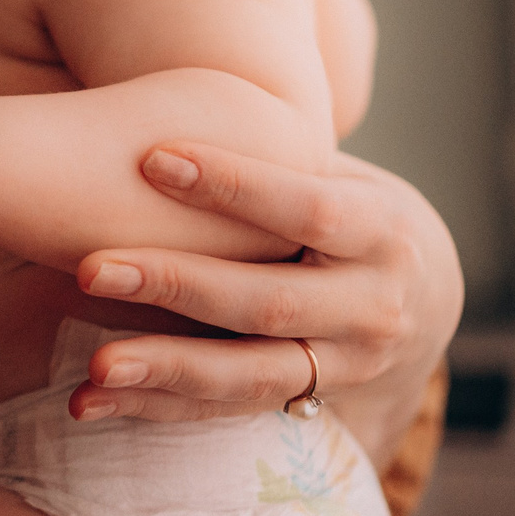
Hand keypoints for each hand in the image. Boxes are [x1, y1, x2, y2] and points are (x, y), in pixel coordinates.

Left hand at [65, 142, 462, 465]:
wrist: (425, 299)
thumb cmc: (349, 207)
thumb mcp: (339, 175)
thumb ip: (277, 155)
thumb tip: (165, 101)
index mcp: (381, 230)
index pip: (308, 207)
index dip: (235, 183)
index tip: (151, 157)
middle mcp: (372, 308)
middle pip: (267, 300)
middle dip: (177, 284)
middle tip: (92, 268)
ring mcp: (344, 367)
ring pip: (248, 374)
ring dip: (165, 370)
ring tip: (94, 367)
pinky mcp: (308, 407)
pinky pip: (226, 413)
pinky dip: (157, 409)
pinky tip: (89, 401)